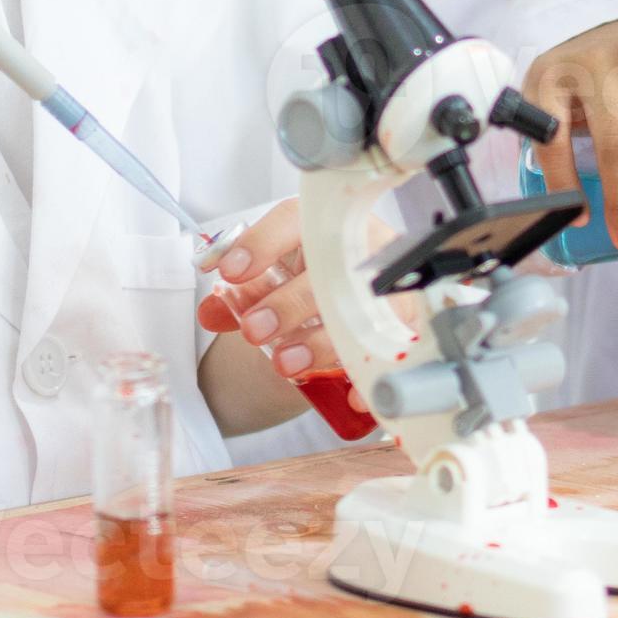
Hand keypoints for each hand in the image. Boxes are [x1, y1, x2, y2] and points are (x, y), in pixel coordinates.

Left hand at [194, 198, 404, 380]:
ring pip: (361, 310)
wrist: (365, 283)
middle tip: (255, 331)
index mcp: (322, 225)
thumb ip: (242, 296)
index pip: (293, 220)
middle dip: (288, 304)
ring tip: (287, 364)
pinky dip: (371, 375)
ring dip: (322, 341)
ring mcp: (388, 282)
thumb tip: (210, 313)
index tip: (230, 271)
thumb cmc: (318, 274)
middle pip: (328, 270)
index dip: (262, 243)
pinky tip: (351, 396)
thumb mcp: (280, 276)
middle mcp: (360, 246)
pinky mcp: (407, 321)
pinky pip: (396, 347)